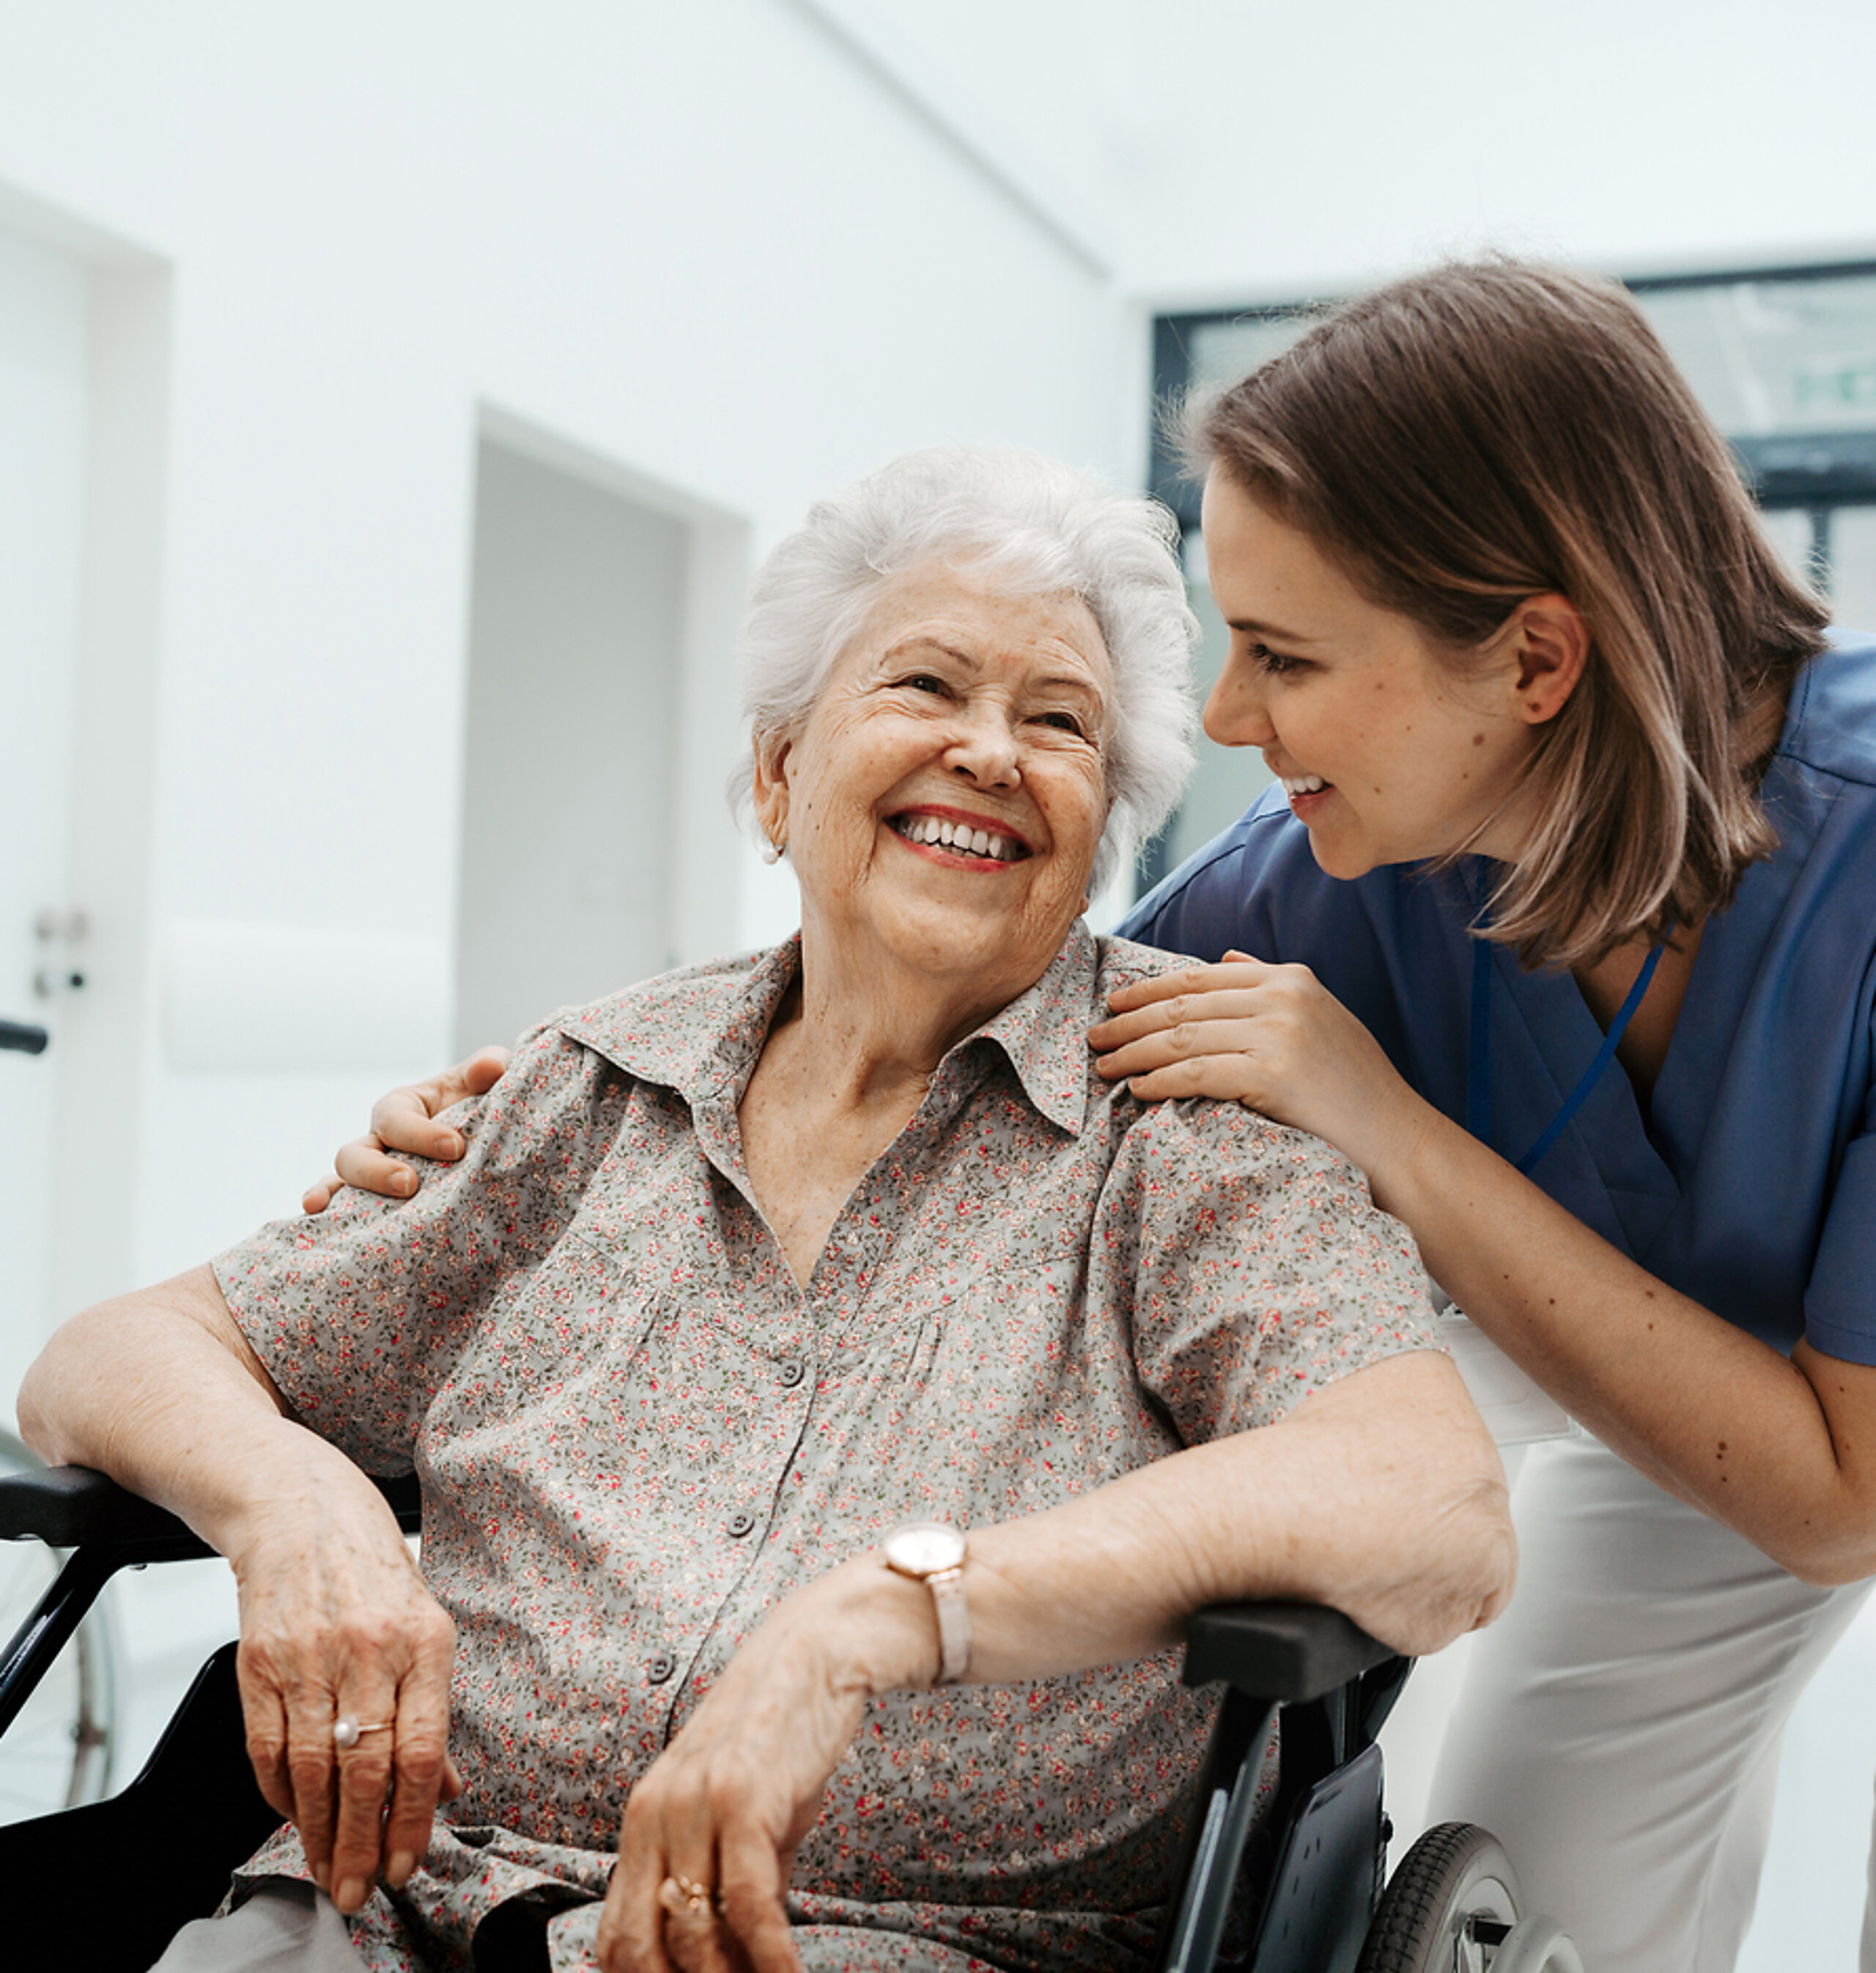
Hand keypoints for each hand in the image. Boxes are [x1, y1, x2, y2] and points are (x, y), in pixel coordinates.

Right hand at [231, 1483, 462, 1912]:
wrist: (299, 1505)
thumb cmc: (372, 1564)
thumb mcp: (426, 1622)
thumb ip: (433, 1707)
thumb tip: (445, 1786)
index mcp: (425, 1641)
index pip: (421, 1750)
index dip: (413, 1819)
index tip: (407, 1864)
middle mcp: (369, 1650)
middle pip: (366, 1770)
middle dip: (362, 1844)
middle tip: (361, 1891)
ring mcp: (310, 1656)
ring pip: (312, 1769)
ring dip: (319, 1833)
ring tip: (328, 1871)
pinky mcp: (258, 1662)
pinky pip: (266, 1748)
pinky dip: (278, 1794)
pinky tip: (293, 1818)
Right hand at [302, 1047, 510, 1212]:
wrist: (488, 1138)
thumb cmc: (481, 1103)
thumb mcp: (485, 1081)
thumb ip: (488, 1068)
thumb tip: (491, 1069)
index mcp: (403, 1107)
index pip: (398, 1118)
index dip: (421, 1134)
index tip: (456, 1148)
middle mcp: (379, 1139)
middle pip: (356, 1153)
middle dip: (378, 1171)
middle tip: (410, 1185)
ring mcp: (372, 1172)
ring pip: (343, 1181)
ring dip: (345, 1195)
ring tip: (362, 1216)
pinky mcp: (374, 1201)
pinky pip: (340, 1208)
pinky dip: (326, 1209)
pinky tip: (316, 1218)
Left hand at [595, 1559, 934, 1972]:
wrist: (816, 1655)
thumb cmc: (780, 1737)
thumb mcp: (737, 1814)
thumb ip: (724, 1881)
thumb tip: (733, 1960)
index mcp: (643, 1820)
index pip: (616, 1937)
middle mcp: (655, 1814)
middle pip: (640, 1949)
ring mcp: (695, 1805)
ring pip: (691, 1935)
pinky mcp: (742, 1798)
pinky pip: (747, 1904)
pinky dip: (770, 1957)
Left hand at [1088, 952, 1428, 1189]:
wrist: (1395, 1138)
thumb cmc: (1353, 1088)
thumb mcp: (1320, 1018)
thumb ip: (1270, 983)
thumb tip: (1225, 956)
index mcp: (1290, 977)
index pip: (1201, 976)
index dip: (1150, 988)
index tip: (1114, 1002)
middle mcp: (1283, 997)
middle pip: (1184, 1004)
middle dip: (1130, 1021)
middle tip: (1095, 1036)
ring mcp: (1278, 1034)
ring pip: (1182, 1037)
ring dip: (1134, 1052)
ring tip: (1104, 1065)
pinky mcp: (1272, 1074)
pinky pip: (1196, 1072)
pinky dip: (1159, 1079)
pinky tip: (1137, 1088)